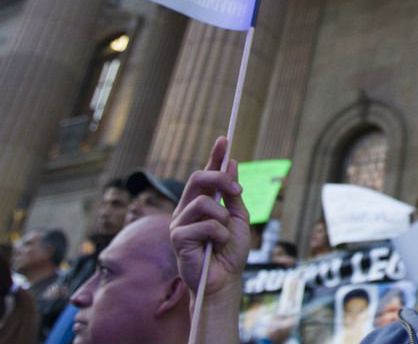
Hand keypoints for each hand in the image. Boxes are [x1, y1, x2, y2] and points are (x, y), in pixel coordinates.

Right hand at [170, 137, 249, 300]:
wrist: (225, 280)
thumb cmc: (230, 252)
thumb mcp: (238, 218)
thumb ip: (233, 194)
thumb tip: (231, 163)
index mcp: (201, 203)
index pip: (205, 174)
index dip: (214, 156)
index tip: (224, 139)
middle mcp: (186, 209)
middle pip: (198, 178)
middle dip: (221, 179)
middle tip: (237, 192)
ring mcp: (179, 222)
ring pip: (205, 203)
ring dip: (223, 219)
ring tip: (223, 236)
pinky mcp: (177, 238)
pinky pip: (206, 225)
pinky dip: (219, 235)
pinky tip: (215, 247)